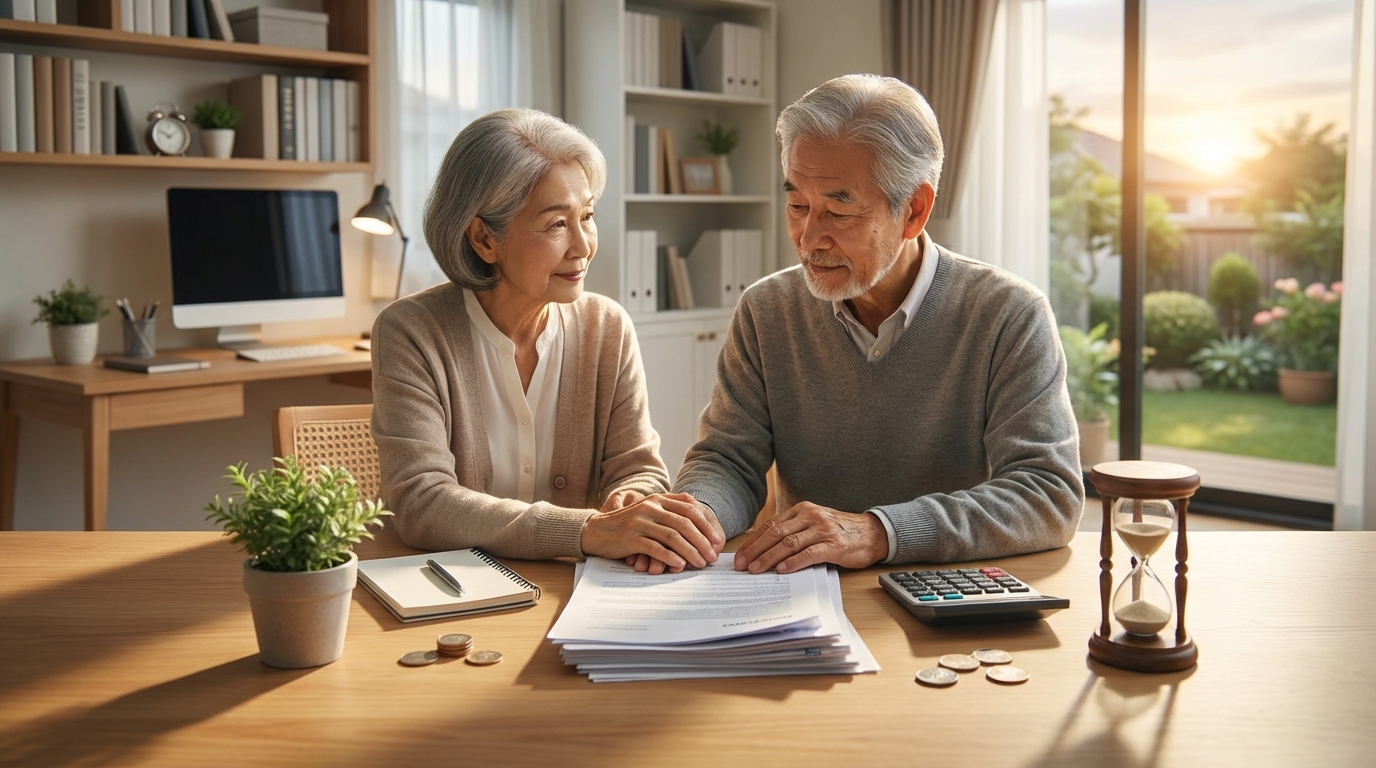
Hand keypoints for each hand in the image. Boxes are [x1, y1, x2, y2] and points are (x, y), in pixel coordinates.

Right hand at [582, 492, 724, 572]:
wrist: (595, 530)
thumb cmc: (627, 525)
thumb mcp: (649, 512)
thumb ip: (671, 514)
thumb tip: (701, 529)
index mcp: (658, 499)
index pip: (689, 508)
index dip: (706, 524)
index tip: (717, 540)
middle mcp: (650, 507)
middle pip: (684, 523)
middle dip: (702, 541)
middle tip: (712, 556)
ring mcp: (640, 522)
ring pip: (672, 536)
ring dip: (690, 551)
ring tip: (701, 563)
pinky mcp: (630, 538)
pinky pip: (655, 547)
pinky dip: (670, 557)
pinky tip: (680, 565)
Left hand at [733, 502, 887, 573]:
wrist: (872, 533)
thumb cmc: (840, 532)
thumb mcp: (814, 524)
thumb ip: (793, 531)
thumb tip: (764, 550)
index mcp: (802, 510)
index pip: (771, 525)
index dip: (753, 541)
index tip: (740, 556)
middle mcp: (810, 516)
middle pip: (776, 533)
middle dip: (755, 550)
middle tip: (742, 565)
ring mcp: (822, 529)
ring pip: (789, 543)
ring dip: (770, 557)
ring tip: (756, 570)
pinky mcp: (834, 544)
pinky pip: (809, 553)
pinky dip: (794, 561)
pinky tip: (783, 570)